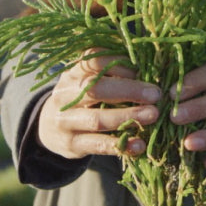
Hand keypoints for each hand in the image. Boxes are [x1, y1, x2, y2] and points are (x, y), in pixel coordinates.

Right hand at [37, 50, 161, 158]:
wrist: (49, 127)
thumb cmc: (82, 98)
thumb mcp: (89, 80)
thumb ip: (113, 73)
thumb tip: (150, 65)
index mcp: (73, 73)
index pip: (94, 60)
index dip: (119, 64)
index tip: (143, 69)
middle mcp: (66, 94)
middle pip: (95, 88)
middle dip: (129, 90)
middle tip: (156, 94)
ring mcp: (66, 121)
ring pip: (97, 119)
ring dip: (128, 117)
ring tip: (153, 115)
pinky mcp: (72, 144)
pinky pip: (98, 145)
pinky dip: (121, 145)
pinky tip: (139, 145)